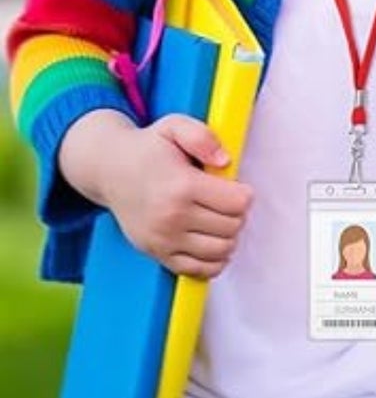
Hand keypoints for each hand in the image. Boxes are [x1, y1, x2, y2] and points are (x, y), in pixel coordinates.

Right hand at [62, 110, 252, 278]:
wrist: (108, 170)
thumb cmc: (148, 148)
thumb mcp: (174, 126)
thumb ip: (202, 137)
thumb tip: (225, 161)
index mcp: (181, 186)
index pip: (238, 203)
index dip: (244, 193)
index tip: (234, 186)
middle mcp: (171, 218)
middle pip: (233, 227)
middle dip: (238, 213)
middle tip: (226, 200)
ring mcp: (163, 240)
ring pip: (221, 250)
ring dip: (229, 236)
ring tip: (219, 219)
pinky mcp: (157, 254)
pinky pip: (200, 270)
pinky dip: (214, 260)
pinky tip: (211, 240)